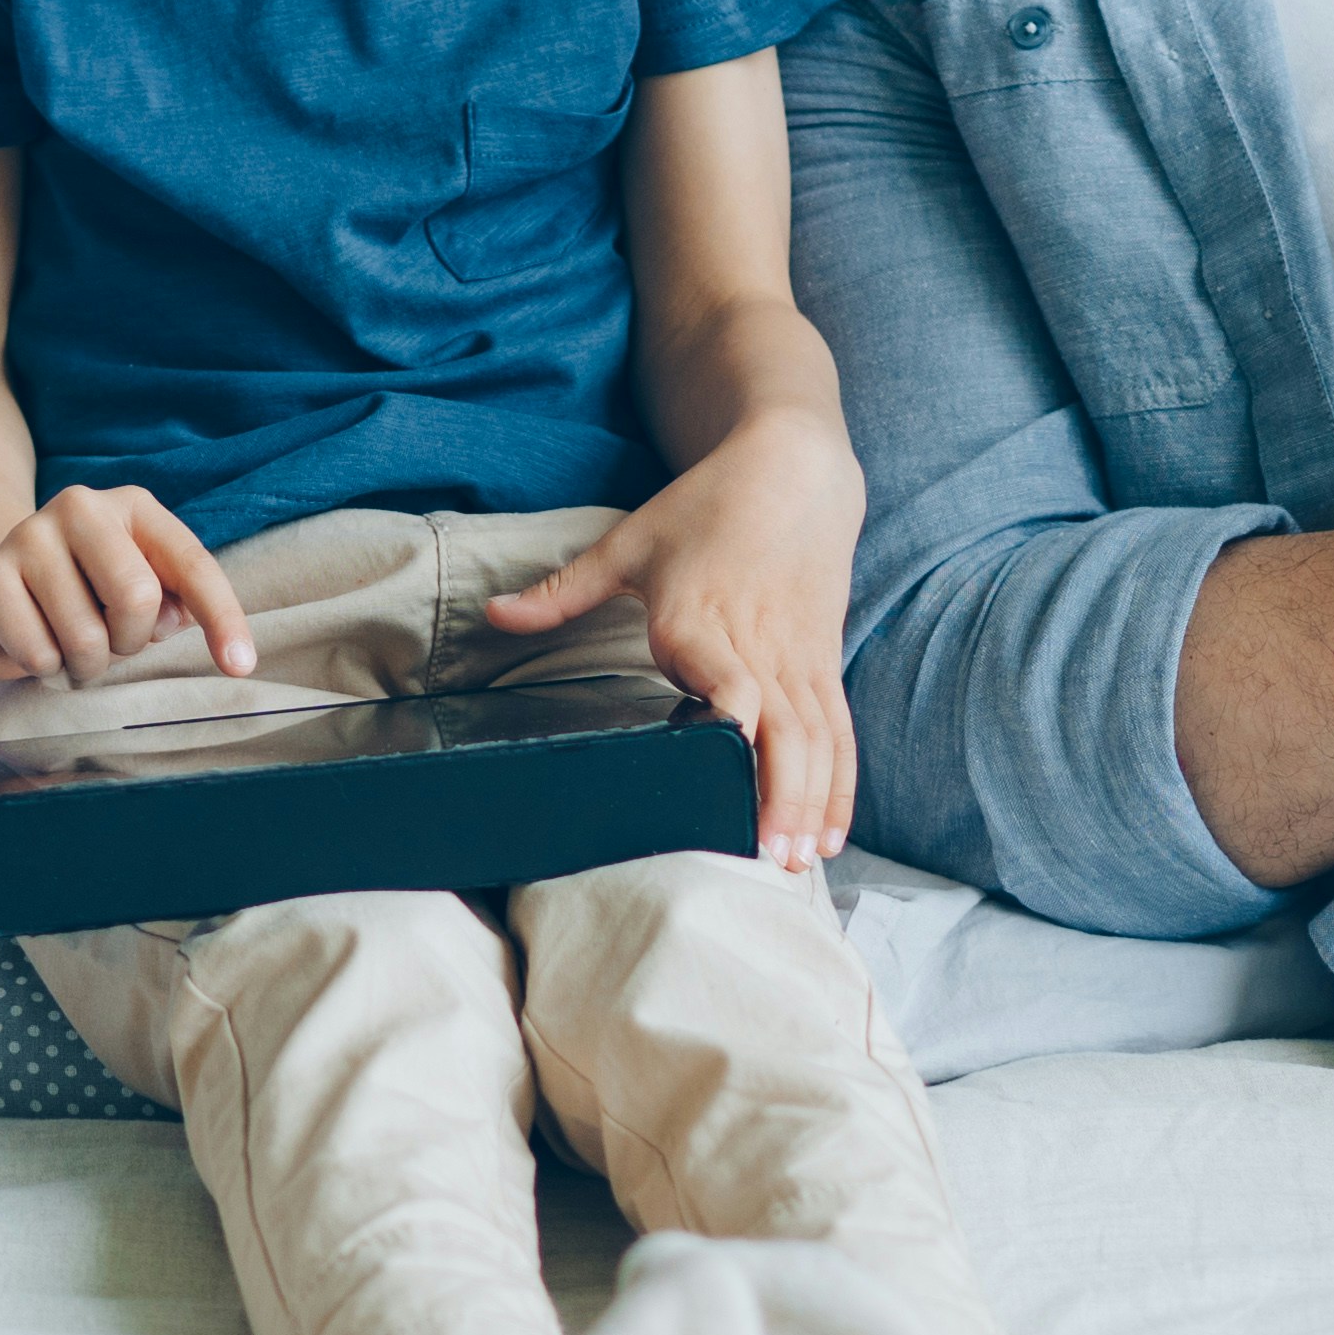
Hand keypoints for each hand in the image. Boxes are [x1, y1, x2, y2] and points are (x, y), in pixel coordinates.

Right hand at [0, 482, 254, 687]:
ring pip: (86, 636)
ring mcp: (29, 535)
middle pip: (137, 597)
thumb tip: (179, 620)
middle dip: (129, 642)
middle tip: (109, 643)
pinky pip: (39, 653)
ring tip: (68, 646)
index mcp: (134, 507)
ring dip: (84, 664)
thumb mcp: (138, 591)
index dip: (222, 618)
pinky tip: (32, 641)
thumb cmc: (84, 595)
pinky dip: (44, 666)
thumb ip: (173, 603)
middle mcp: (82, 507)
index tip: (241, 665)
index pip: (191, 565)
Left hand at [481, 415, 863, 869]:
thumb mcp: (629, 543)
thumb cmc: (706, 507)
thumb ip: (563, 590)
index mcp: (700, 619)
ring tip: (795, 863)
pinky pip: (838, 733)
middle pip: (781, 732)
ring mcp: (798, 660)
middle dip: (777, 799)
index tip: (730, 765)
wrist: (793, 471)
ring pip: (815, 742)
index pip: (730, 680)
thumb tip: (495, 614)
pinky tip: (828, 835)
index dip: (736, 719)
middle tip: (763, 859)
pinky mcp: (823, 664)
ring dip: (809, 804)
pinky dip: (838, 786)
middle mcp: (756, 646)